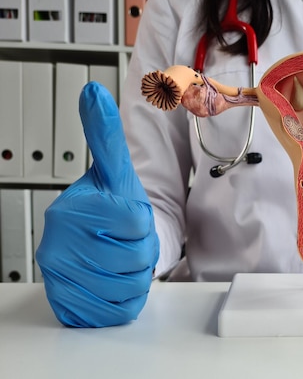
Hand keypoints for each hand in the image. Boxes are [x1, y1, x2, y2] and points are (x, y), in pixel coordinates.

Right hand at [36, 82, 158, 326]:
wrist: (94, 242)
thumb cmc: (110, 207)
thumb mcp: (115, 170)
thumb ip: (106, 135)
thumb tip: (94, 92)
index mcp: (72, 210)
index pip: (136, 222)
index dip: (143, 220)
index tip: (127, 214)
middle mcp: (59, 245)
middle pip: (137, 257)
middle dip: (143, 249)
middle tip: (126, 239)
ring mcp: (62, 278)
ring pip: (131, 286)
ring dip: (138, 274)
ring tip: (121, 257)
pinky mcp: (70, 304)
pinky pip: (118, 309)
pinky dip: (127, 299)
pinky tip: (115, 280)